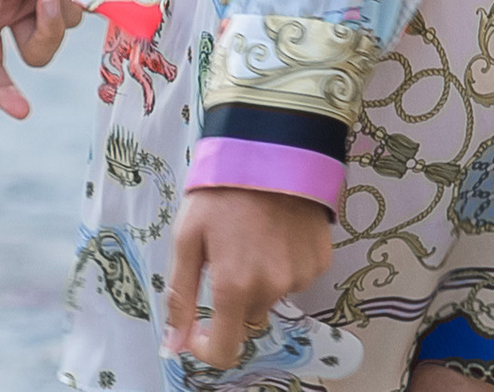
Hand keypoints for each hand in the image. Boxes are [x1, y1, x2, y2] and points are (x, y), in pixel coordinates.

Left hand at [167, 182, 334, 371]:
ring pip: (272, 295)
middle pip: (247, 317)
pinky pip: (296, 277)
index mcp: (234, 285)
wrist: (274, 143)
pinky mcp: (320, 259)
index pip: (225, 350)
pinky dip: (285, 263)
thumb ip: (180, 295)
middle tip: (228, 253)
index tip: (200, 330)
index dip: (208, 347)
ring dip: (260, 278)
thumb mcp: (187, 234)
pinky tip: (277, 230)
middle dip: (234, 297)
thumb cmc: (223, 186)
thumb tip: (174, 344)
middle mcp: (271, 287)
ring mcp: (300, 275)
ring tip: (253, 234)